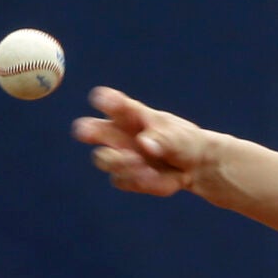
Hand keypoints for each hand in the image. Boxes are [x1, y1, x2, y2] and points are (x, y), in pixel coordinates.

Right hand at [72, 87, 215, 196]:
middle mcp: (117, 133)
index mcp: (130, 114)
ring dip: (120, 162)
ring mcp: (117, 156)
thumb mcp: (180, 137)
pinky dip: (138, 179)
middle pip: (92, 129)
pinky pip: (122, 179)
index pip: (114, 103)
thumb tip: (144, 143)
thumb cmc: (184, 141)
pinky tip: (155, 175)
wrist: (195, 166)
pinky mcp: (123, 177)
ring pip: (104, 159)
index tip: (101, 98)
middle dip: (87, 130)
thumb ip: (163, 138)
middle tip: (83, 130)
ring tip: (140, 162)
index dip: (106, 100)